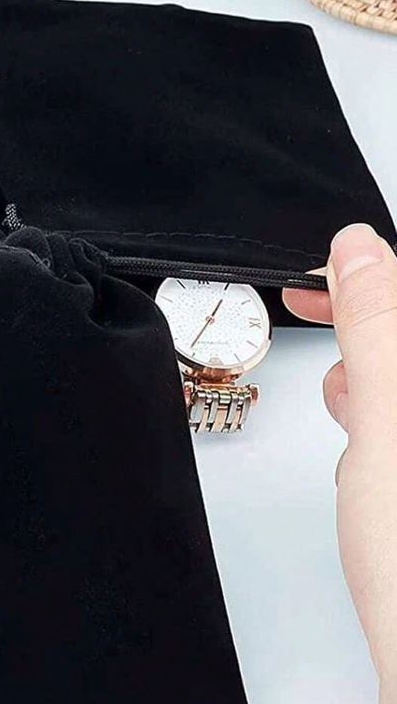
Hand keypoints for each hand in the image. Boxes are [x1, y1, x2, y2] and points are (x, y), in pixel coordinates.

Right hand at [284, 223, 396, 703]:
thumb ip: (380, 327)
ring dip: (379, 381)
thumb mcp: (393, 419)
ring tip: (341, 393)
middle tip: (315, 308)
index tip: (327, 270)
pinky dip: (386, 433)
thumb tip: (362, 249)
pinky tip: (361, 455)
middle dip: (374, 327)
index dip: (378, 276)